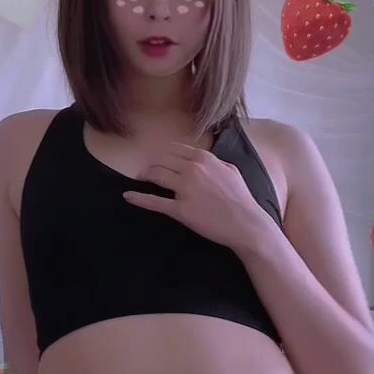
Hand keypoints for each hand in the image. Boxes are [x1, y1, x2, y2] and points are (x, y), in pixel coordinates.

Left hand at [122, 142, 269, 252]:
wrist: (246, 223)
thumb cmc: (241, 199)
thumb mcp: (231, 171)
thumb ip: (215, 162)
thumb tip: (206, 160)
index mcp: (204, 158)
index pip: (175, 150)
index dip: (164, 155)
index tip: (159, 159)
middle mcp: (192, 169)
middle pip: (162, 161)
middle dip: (152, 164)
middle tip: (146, 170)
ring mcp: (184, 189)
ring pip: (156, 175)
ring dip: (144, 175)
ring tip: (139, 178)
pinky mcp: (180, 209)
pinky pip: (154, 201)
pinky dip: (138, 198)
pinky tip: (128, 196)